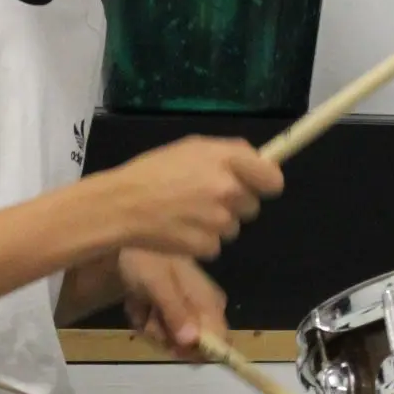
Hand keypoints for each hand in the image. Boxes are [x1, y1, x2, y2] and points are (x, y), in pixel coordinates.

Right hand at [93, 138, 283, 259]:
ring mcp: (219, 221)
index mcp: (227, 161)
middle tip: (205, 198)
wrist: (121, 205)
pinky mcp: (207, 246)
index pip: (273, 179)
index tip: (258, 185)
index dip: (266, 183)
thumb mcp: (191, 147)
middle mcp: (229, 190)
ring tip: (186, 213)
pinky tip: (180, 229)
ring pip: (233, 227)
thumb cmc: (152, 171)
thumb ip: (228, 152)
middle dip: (235, 204)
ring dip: (216, 223)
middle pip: (252, 206)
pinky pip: (215, 245)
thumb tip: (258, 160)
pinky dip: (201, 241)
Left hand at [118, 249, 227, 358]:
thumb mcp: (157, 284)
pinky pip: (161, 331)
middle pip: (192, 348)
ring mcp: (188, 312)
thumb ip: (174, 312)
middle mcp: (205, 312)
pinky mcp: (173, 311)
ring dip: (151, 327)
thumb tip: (191, 342)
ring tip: (141, 304)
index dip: (195, 353)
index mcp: (210, 304)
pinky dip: (146, 320)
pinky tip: (139, 303)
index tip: (171, 345)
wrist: (132, 238)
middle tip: (149, 317)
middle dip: (165, 338)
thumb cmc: (148, 257)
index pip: (220, 345)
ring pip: (172, 341)